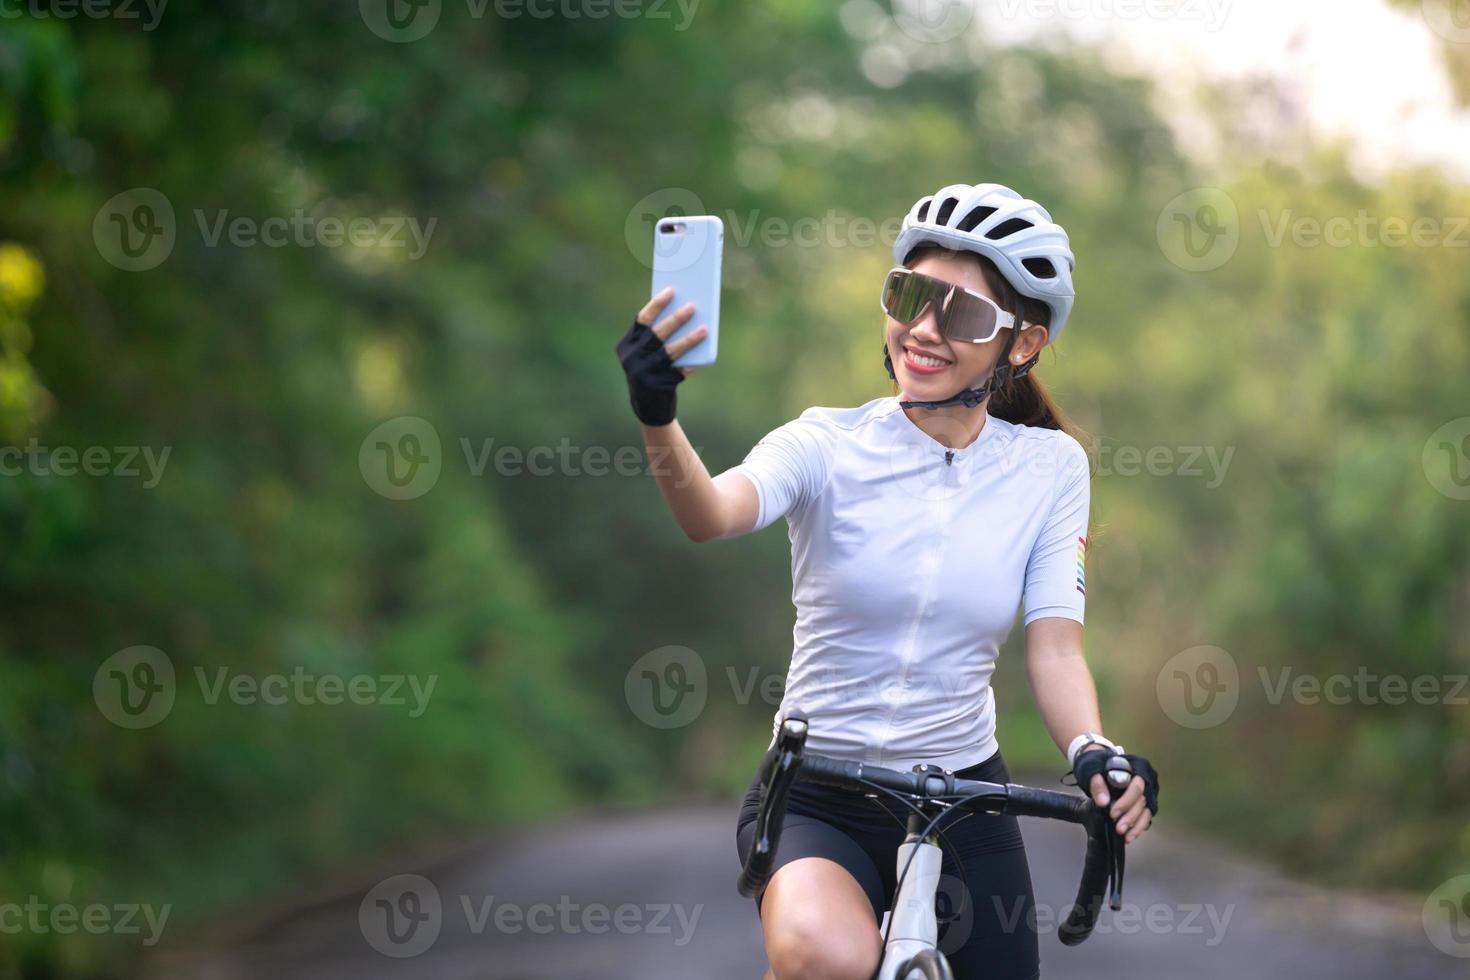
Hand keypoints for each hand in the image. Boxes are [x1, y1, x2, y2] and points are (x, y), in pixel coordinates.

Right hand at [615, 287, 707, 424]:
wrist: (648, 409)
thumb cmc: (651, 371)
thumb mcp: (647, 354)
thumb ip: (658, 337)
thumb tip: (684, 312)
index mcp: (626, 346)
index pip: (642, 320)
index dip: (656, 304)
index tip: (671, 291)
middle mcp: (632, 358)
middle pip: (656, 334)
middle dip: (675, 319)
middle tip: (692, 306)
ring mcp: (644, 373)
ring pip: (670, 351)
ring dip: (689, 339)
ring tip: (704, 329)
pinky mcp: (658, 385)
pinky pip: (679, 370)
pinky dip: (692, 362)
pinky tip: (704, 356)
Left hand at [1075, 746, 1158, 844]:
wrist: (1099, 766)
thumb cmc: (1098, 765)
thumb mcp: (1093, 769)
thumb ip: (1097, 784)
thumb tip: (1103, 802)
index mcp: (1137, 769)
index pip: (1136, 787)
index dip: (1126, 802)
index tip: (1113, 813)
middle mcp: (1145, 781)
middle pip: (1142, 802)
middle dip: (1130, 817)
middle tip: (1118, 828)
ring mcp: (1145, 793)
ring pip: (1146, 812)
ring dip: (1136, 826)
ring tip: (1126, 836)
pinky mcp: (1143, 805)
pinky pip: (1145, 818)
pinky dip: (1138, 828)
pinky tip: (1130, 836)